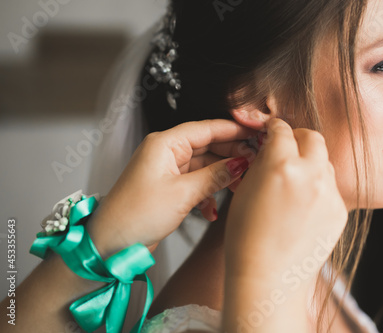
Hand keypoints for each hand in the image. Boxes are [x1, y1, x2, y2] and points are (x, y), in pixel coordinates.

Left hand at [86, 119, 258, 257]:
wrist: (111, 244)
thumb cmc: (135, 216)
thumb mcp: (183, 194)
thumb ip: (215, 176)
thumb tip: (240, 163)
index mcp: (164, 144)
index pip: (206, 128)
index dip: (234, 131)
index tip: (256, 134)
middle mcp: (166, 152)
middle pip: (208, 145)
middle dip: (231, 156)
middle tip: (253, 164)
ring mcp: (167, 170)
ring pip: (204, 165)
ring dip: (222, 177)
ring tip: (239, 186)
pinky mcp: (169, 188)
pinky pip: (196, 182)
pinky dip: (208, 192)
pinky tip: (213, 208)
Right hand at [224, 117, 347, 281]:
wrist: (267, 278)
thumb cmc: (246, 238)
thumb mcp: (244, 191)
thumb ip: (261, 162)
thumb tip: (271, 146)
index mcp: (281, 165)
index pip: (283, 129)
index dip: (274, 128)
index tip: (273, 130)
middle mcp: (311, 175)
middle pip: (312, 138)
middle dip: (299, 138)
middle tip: (288, 148)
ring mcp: (329, 194)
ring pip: (325, 162)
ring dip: (311, 162)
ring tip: (294, 181)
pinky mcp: (340, 212)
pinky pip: (331, 188)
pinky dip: (319, 188)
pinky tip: (303, 205)